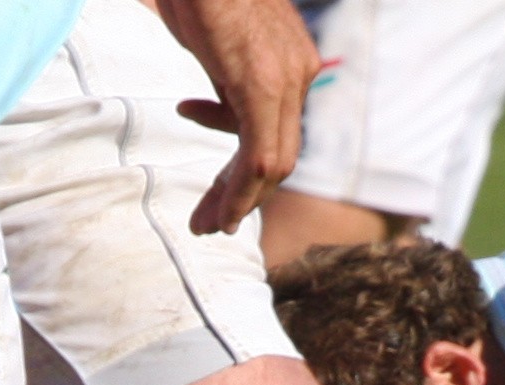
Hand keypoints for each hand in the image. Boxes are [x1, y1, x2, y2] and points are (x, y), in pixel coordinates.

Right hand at [161, 0, 316, 234]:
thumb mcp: (213, 43)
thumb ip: (224, 79)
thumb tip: (205, 106)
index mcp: (292, 64)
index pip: (278, 133)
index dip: (247, 172)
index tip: (217, 190)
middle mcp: (299, 75)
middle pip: (280, 156)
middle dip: (243, 194)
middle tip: (212, 220)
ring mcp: (286, 78)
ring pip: (272, 164)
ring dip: (237, 200)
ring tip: (206, 221)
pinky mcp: (263, 84)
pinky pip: (259, 155)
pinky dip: (238, 189)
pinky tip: (216, 205)